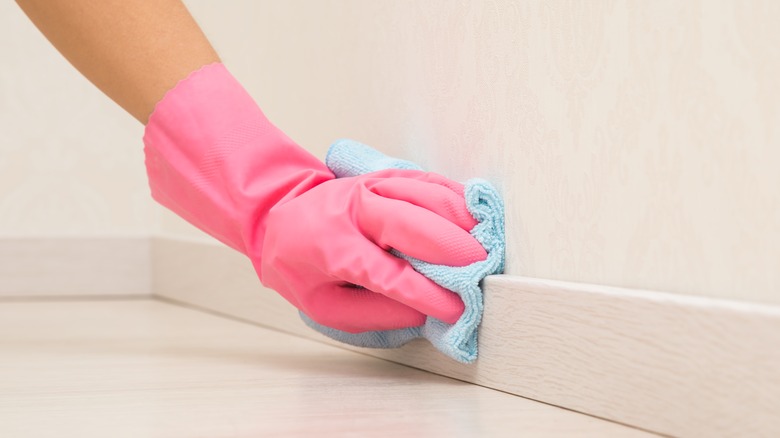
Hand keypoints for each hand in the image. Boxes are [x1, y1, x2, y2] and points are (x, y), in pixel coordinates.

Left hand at [260, 169, 486, 332]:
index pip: (387, 274)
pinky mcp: (387, 175)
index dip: (426, 293)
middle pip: (412, 224)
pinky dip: (456, 196)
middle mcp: (354, 210)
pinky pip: (428, 181)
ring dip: (461, 219)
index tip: (457, 310)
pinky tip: (476, 214)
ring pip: (425, 195)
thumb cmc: (301, 265)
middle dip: (452, 249)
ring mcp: (373, 186)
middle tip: (483, 270)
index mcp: (333, 247)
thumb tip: (424, 314)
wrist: (278, 212)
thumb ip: (373, 313)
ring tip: (488, 244)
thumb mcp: (323, 305)